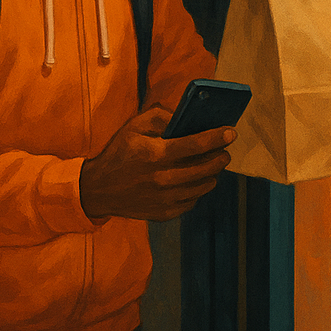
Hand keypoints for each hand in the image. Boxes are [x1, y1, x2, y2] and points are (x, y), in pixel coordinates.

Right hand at [80, 108, 234, 220]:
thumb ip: (163, 116)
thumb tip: (189, 117)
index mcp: (155, 155)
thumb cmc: (121, 151)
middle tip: (225, 149)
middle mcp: (162, 179)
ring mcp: (164, 200)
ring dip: (213, 173)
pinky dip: (199, 188)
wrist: (99, 189)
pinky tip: (196, 179)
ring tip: (213, 163)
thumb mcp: (136, 125)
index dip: (217, 137)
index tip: (231, 132)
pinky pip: (193, 200)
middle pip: (206, 168)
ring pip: (204, 186)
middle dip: (221, 156)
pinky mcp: (165, 213)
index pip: (195, 145)